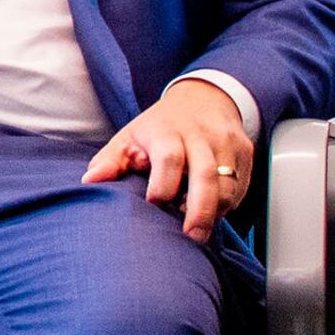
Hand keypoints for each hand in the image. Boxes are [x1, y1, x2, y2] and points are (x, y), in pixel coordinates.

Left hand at [85, 78, 259, 237]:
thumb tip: (90, 181)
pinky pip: (241, 186)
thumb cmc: (159, 126)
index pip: (169, 158)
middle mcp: (200, 134)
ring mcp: (226, 142)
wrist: (203, 99)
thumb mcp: (129, 137)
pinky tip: (213, 209)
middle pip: (206, 175)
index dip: (162, 185)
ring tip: (198, 224)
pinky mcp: (245, 152)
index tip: (154, 203)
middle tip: (191, 235)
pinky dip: (228, 203)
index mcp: (167, 130)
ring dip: (215, 210)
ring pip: (228, 184)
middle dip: (199, 210)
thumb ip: (109, 161)